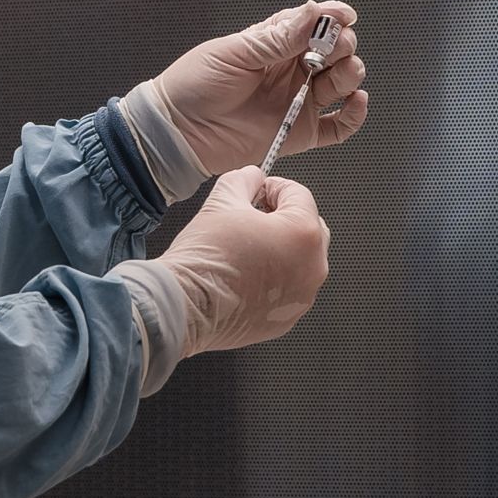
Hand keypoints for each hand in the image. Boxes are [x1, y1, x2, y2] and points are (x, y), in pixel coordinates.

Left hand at [152, 0, 368, 174]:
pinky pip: (339, 126)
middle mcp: (291, 71)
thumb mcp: (236, 52)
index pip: (314, 24)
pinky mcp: (301, 132)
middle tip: (332, 48)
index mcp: (275, 44)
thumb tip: (313, 12)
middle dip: (342, 46)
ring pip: (342, 84)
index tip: (343, 17)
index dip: (332, 18)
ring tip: (343, 72)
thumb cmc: (195, 86)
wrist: (180, 131)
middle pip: (335, 52)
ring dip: (351, 74)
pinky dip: (354, 114)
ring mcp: (299, 101)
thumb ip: (278, 38)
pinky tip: (355, 101)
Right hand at [157, 166, 329, 356]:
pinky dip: (274, 280)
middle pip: (307, 228)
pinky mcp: (287, 319)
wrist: (185, 306)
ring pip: (299, 261)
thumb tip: (251, 178)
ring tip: (245, 250)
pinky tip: (245, 276)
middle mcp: (312, 267)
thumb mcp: (222, 201)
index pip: (298, 194)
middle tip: (252, 217)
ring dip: (280, 250)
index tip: (257, 190)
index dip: (273, 187)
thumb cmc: (204, 262)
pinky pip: (288, 290)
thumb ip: (244, 180)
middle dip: (282, 217)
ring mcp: (302, 297)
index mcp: (303, 234)